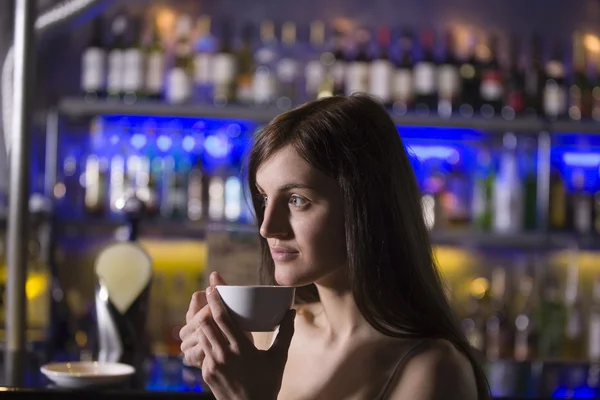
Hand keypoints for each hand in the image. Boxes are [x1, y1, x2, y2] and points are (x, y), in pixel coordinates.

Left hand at [183, 274, 295, 399]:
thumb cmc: (267, 383)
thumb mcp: (279, 358)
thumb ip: (285, 333)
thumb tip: (292, 312)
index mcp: (242, 348)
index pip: (222, 318)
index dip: (215, 300)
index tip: (212, 286)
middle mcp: (224, 355)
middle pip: (206, 323)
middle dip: (206, 307)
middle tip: (209, 295)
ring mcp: (212, 365)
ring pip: (202, 336)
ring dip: (204, 322)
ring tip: (208, 312)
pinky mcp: (206, 373)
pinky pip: (202, 350)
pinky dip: (205, 340)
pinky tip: (211, 336)